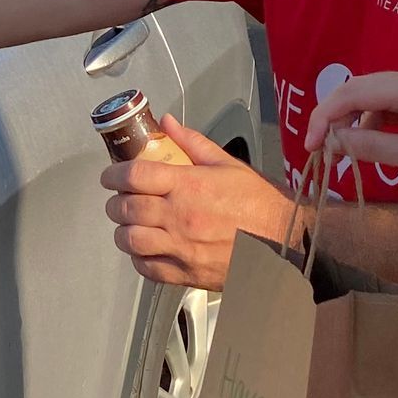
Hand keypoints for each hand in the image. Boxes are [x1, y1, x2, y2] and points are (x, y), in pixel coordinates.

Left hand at [101, 115, 297, 288]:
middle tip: (117, 199)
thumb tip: (167, 123)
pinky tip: (145, 248)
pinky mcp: (187, 273)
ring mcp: (182, 248)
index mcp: (189, 185)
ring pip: (130, 240)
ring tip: (128, 224)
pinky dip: (138, 258)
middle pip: (126, 208)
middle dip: (114, 202)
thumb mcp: (227, 164)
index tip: (110, 175)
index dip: (114, 174)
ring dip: (122, 231)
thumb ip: (192, 142)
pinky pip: (147, 267)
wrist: (286, 241)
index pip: (134, 175)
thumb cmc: (260, 203)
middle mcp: (181, 217)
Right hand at [304, 68, 397, 211]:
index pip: (354, 92)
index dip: (325, 116)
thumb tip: (331, 142)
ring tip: (342, 149)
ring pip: (376, 95)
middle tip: (319, 149)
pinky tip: (370, 142)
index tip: (310, 146)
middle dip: (336, 116)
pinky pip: (394, 103)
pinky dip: (376, 121)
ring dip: (355, 119)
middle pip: (362, 88)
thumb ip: (368, 146)